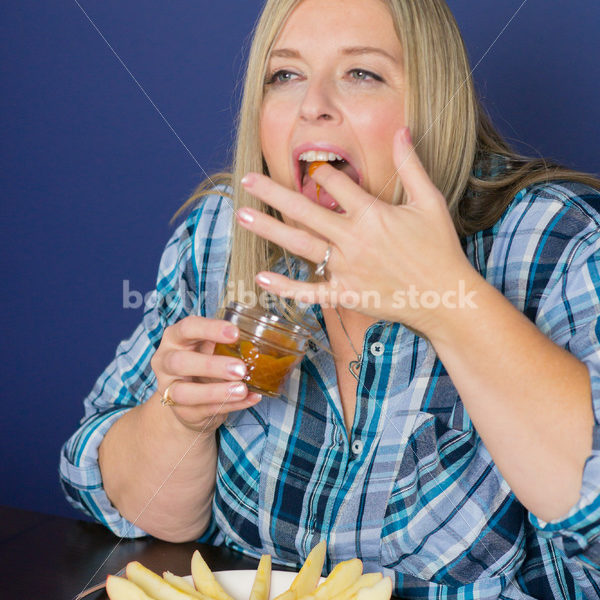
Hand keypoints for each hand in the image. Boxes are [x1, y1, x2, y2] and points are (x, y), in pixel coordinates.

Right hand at [150, 316, 260, 432]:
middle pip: (180, 362)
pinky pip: (205, 410)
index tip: (235, 333)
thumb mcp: (207, 346)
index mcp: (175, 338)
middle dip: (211, 365)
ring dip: (216, 392)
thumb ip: (224, 342)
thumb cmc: (200, 362)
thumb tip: (258, 342)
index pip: (187, 328)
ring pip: (185, 393)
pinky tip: (249, 398)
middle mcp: (166, 363)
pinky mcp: (182, 412)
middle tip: (240, 368)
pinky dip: (231, 405)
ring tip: (242, 390)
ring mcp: (170, 389)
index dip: (210, 329)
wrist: (186, 398)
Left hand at [237, 127, 475, 335]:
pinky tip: (261, 278)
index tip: (313, 167)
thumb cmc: (439, 248)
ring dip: (269, 230)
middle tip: (247, 180)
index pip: (335, 183)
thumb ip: (411, 165)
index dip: (322, 171)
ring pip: (300, 245)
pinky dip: (284, 288)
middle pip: (305, 209)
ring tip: (242, 217)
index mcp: (371, 213)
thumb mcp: (429, 201)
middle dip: (273, 192)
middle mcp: (352, 239)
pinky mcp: (345, 294)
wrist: (446, 297)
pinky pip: (309, 292)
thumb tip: (402, 129)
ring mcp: (345, 268)